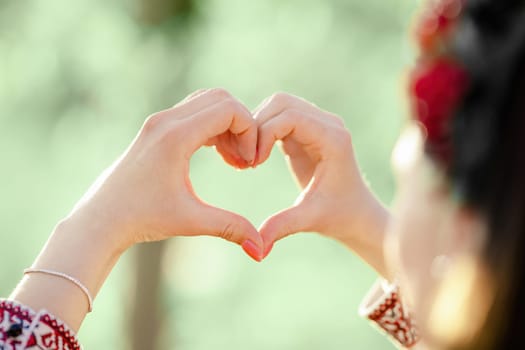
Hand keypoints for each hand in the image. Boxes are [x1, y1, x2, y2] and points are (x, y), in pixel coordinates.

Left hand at [71, 88, 263, 259]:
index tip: (250, 163)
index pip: (229, 110)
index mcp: (176, 136)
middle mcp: (166, 121)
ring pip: (207, 103)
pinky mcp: (156, 129)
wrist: (102, 218)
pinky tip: (218, 156)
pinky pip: (194, 113)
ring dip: (227, 125)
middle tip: (244, 159)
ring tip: (233, 160)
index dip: (250, 132)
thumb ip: (230, 228)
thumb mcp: (190, 221)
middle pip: (221, 98)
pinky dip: (212, 127)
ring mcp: (158, 122)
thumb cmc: (142, 218)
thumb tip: (260, 249)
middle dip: (242, 125)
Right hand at [254, 93, 388, 274]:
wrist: (356, 213)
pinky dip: (262, 131)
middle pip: (281, 102)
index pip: (290, 116)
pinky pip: (278, 117)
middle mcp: (327, 124)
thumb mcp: (309, 219)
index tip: (253, 164)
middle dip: (257, 125)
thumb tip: (256, 249)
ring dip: (258, 126)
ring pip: (277, 105)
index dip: (264, 134)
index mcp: (332, 138)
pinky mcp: (307, 130)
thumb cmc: (339, 216)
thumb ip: (282, 226)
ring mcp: (318, 124)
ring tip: (250, 159)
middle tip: (247, 160)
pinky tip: (256, 157)